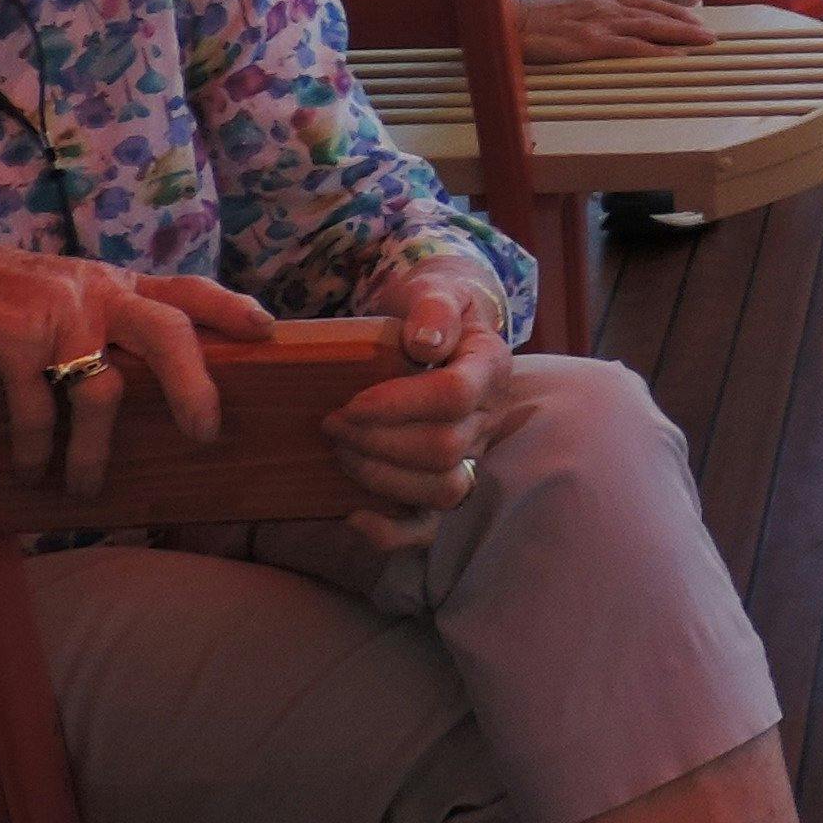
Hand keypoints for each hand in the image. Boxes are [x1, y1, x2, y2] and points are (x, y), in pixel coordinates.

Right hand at [0, 237, 268, 494]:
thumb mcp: (62, 295)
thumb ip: (105, 318)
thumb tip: (146, 370)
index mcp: (114, 284)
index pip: (187, 289)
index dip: (231, 307)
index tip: (267, 330)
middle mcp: (96, 293)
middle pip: (168, 331)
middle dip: (194, 385)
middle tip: (205, 433)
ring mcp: (56, 314)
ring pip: (102, 391)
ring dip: (94, 452)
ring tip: (83, 490)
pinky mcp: (11, 338)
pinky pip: (40, 408)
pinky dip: (38, 448)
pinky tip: (32, 470)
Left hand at [326, 259, 529, 537]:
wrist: (436, 333)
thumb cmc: (428, 311)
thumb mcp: (434, 290)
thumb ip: (433, 308)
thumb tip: (425, 344)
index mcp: (490, 366)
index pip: (455, 395)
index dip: (399, 404)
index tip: (351, 402)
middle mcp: (490, 418)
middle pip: (445, 448)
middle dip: (378, 441)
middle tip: (332, 422)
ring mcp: (472, 456)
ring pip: (443, 490)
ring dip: (381, 476)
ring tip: (341, 450)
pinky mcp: (447, 483)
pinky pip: (432, 527)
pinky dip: (392, 532)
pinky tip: (354, 515)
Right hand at [515, 0, 713, 62]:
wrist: (503, 20)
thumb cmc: (527, 17)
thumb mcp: (563, 6)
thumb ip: (586, 13)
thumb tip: (598, 22)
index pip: (644, 1)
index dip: (670, 10)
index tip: (690, 17)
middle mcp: (604, 7)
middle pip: (654, 13)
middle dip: (685, 23)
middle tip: (709, 33)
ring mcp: (599, 25)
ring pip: (650, 28)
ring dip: (680, 35)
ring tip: (703, 43)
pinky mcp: (590, 44)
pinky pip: (631, 49)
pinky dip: (656, 53)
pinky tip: (673, 58)